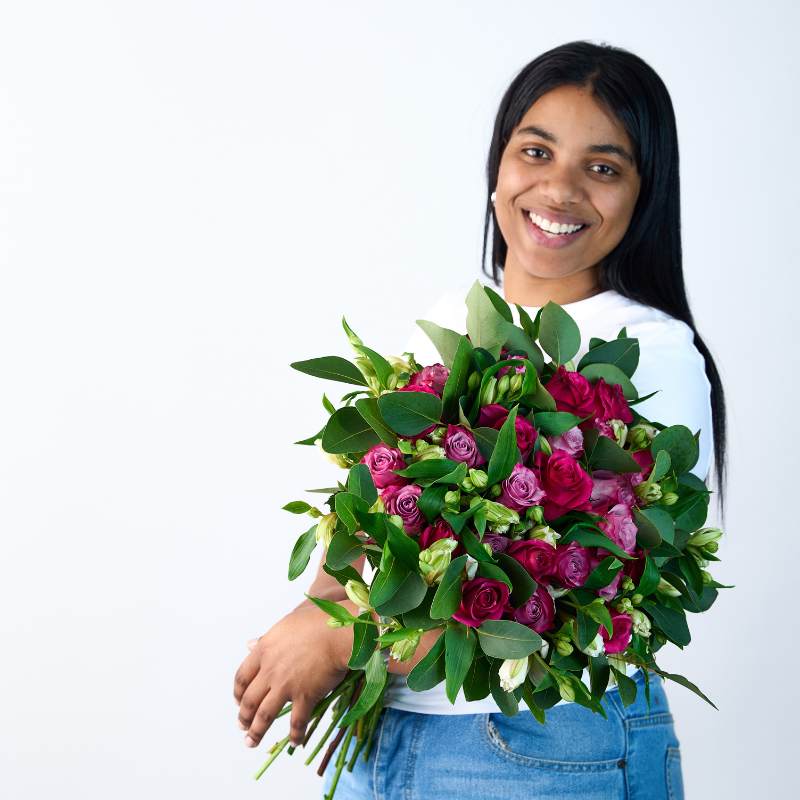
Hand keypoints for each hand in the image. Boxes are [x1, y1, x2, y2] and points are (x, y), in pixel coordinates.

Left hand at [233, 601, 354, 747]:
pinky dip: (295, 735)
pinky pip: (297, 722)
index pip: (242, 676)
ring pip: (264, 715)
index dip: (238, 692)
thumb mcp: (287, 624)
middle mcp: (270, 670)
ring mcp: (286, 685)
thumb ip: (267, 638)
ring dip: (256, 732)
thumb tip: (249, 644)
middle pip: (249, 700)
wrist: (340, 630)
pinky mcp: (305, 696)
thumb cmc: (318, 621)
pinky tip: (294, 743)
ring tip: (251, 742)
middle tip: (242, 726)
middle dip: (243, 717)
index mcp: (264, 650)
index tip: (238, 701)